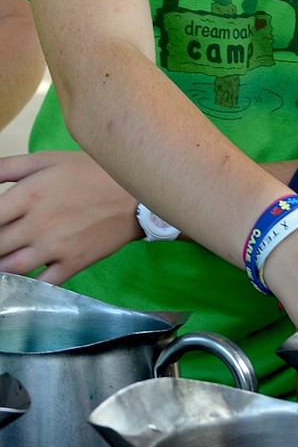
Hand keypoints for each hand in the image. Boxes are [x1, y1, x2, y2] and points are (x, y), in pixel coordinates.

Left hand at [0, 149, 138, 282]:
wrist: (135, 193)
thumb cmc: (91, 171)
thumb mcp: (49, 159)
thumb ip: (9, 167)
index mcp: (30, 194)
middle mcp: (38, 223)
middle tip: (2, 240)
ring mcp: (56, 247)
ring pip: (11, 268)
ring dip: (1, 266)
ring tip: (6, 257)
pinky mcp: (72, 264)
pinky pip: (41, 284)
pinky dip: (26, 286)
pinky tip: (22, 279)